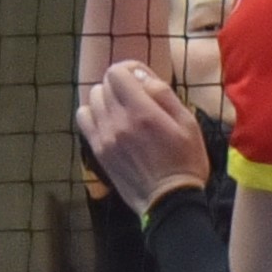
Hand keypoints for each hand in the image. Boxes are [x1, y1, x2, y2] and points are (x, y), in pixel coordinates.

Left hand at [76, 58, 214, 207]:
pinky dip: (94, 113)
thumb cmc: (186, 161)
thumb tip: (142, 77)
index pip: (117, 73)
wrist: (168, 201)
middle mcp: (118, 122)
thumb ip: (164, 95)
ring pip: (92, 99)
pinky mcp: (98, 151)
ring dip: (107, 98)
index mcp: (143, 112)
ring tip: (124, 110)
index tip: (142, 80)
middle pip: (103, 84)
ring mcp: (105, 138)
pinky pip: (83, 119)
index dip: (130, 70)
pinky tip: (110, 121)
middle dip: (120, 84)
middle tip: (137, 96)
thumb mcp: (188, 123)